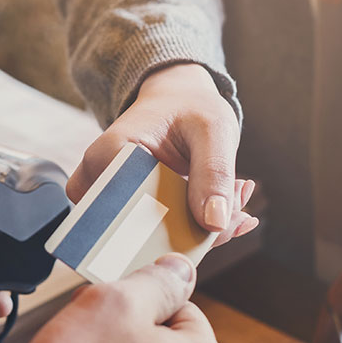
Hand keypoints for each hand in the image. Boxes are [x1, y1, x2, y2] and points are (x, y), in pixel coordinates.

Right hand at [68, 62, 256, 246]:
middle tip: (241, 216)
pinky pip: (162, 235)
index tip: (222, 222)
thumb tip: (214, 224)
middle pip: (143, 234)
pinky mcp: (127, 213)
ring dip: (201, 231)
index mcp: (109, 156)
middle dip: (196, 233)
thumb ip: (214, 172)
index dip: (178, 229)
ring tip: (236, 198)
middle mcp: (100, 183)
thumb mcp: (213, 128)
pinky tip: (228, 206)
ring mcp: (110, 201)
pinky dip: (197, 227)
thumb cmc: (190, 108)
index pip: (133, 212)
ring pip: (155, 240)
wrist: (177, 102)